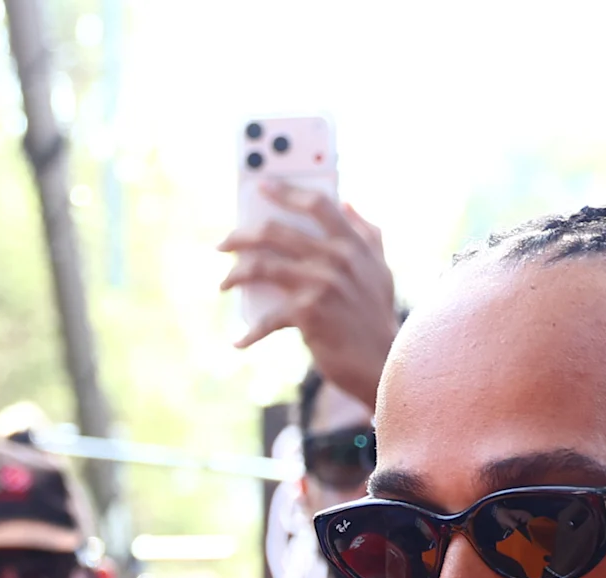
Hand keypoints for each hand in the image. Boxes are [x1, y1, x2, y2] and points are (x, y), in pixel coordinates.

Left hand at [218, 184, 397, 401]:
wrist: (382, 363)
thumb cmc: (376, 317)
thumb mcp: (381, 268)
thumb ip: (367, 233)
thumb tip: (347, 203)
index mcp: (353, 243)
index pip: (316, 203)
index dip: (286, 191)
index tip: (260, 185)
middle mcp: (337, 257)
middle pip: (275, 232)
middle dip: (241, 236)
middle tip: (223, 244)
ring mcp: (321, 283)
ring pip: (261, 266)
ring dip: (235, 275)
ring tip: (224, 284)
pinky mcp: (307, 312)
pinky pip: (266, 317)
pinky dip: (250, 331)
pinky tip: (239, 340)